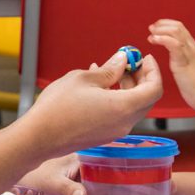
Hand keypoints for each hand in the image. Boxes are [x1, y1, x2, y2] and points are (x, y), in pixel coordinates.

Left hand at [19, 154, 178, 194]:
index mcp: (91, 154)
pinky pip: (118, 194)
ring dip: (149, 190)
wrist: (23, 172)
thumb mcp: (51, 181)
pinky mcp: (94, 191)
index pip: (124, 153)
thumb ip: (67, 189)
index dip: (147, 160)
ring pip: (129, 181)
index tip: (168, 170)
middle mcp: (98, 163)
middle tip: (177, 190)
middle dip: (156, 178)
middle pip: (133, 169)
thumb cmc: (35, 173)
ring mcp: (98, 177)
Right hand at [20, 51, 162, 157]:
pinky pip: (118, 114)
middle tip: (127, 62)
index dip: (153, 70)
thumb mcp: (83, 78)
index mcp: (124, 107)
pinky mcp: (104, 136)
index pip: (155, 89)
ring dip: (127, 88)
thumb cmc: (58, 107)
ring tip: (109, 71)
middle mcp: (124, 123)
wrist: (39, 137)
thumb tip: (122, 60)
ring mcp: (114, 132)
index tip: (144, 58)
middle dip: (141, 78)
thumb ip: (109, 69)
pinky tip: (99, 87)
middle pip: (146, 98)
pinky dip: (116, 99)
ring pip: (132, 106)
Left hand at [147, 19, 194, 112]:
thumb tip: (179, 63)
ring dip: (160, 30)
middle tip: (151, 28)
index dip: (167, 26)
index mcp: (194, 50)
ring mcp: (189, 54)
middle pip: (178, 27)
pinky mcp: (184, 61)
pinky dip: (162, 39)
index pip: (181, 30)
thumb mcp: (192, 71)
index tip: (157, 29)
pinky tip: (154, 41)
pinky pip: (173, 44)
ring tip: (151, 35)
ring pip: (175, 32)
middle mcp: (193, 48)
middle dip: (162, 25)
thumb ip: (186, 64)